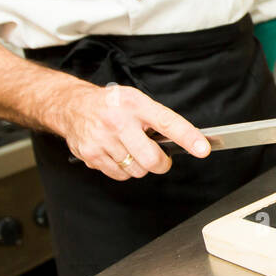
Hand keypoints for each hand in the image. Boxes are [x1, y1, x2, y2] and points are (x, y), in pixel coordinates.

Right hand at [52, 82, 209, 180]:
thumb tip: (185, 141)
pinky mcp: (91, 155)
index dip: (188, 137)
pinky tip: (117, 154)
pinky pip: (120, 175)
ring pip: (137, 170)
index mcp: (135, 104)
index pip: (167, 122)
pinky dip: (124, 169)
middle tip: (160, 157)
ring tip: (130, 148)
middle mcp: (119, 122)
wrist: (73, 106)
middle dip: (161, 163)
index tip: (202, 149)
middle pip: (151, 159)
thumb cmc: (111, 105)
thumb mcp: (137, 100)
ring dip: (140, 165)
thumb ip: (158, 119)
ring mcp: (103, 139)